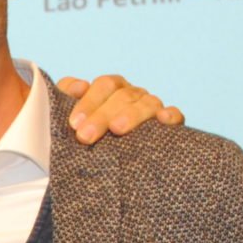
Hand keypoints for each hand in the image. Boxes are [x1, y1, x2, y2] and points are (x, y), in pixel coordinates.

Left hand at [57, 74, 184, 143]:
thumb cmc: (86, 130)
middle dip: (102, 115)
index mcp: (113, 88)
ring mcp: (152, 107)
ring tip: (117, 129)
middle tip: (84, 137)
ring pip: (147, 103)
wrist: (105, 157)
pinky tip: (163, 119)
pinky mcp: (170, 124)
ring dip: (132, 115)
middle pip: (123, 96)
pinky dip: (171, 115)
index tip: (74, 123)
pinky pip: (175, 115)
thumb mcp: (72, 114)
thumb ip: (67, 94)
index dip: (89, 102)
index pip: (105, 85)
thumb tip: (79, 86)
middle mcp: (134, 94)